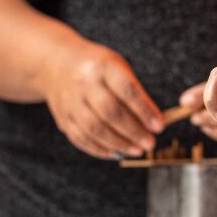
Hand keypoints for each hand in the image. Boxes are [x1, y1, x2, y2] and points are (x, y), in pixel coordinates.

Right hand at [36, 39, 163, 158]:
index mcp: (102, 67)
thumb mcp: (118, 67)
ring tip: (137, 150)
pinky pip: (81, 139)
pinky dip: (101, 149)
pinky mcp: (63, 119)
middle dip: (133, 131)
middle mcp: (83, 84)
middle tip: (150, 143)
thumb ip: (135, 92)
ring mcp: (70, 103)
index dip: (144, 111)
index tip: (159, 126)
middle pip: (109, 112)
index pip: (126, 90)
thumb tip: (154, 122)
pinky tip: (118, 152)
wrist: (57, 64)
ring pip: (94, 129)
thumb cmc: (97, 67)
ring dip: (119, 143)